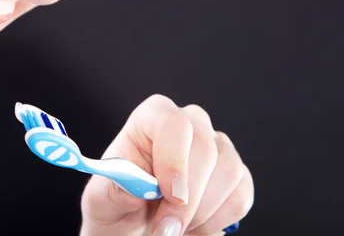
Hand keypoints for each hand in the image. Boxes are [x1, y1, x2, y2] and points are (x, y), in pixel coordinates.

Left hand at [80, 95, 253, 235]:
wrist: (135, 226)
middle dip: (189, 198)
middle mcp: (189, 124)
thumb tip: (133, 186)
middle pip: (206, 148)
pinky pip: (241, 195)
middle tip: (167, 229)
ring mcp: (216, 147)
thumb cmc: (117, 205)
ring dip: (202, 212)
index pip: (173, 123)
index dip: (175, 159)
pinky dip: (217, 220)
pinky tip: (193, 225)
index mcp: (151, 118)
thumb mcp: (102, 201)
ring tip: (174, 226)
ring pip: (228, 172)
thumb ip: (115, 190)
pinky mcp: (236, 174)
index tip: (169, 196)